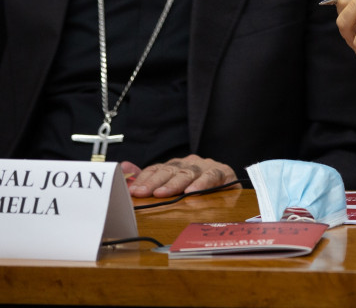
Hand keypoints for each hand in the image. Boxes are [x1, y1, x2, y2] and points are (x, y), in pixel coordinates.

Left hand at [122, 155, 239, 197]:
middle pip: (170, 170)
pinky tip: (193, 191)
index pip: (157, 169)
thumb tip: (124, 166)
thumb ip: (149, 176)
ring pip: (188, 172)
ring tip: (163, 193)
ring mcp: (206, 166)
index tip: (133, 191)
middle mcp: (190, 163)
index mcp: (176, 165)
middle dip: (155, 182)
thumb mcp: (172, 184)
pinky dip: (202, 183)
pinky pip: (212, 176)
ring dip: (175, 183)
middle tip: (143, 193)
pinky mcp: (224, 172)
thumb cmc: (199, 189)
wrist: (231, 189)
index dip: (144, 179)